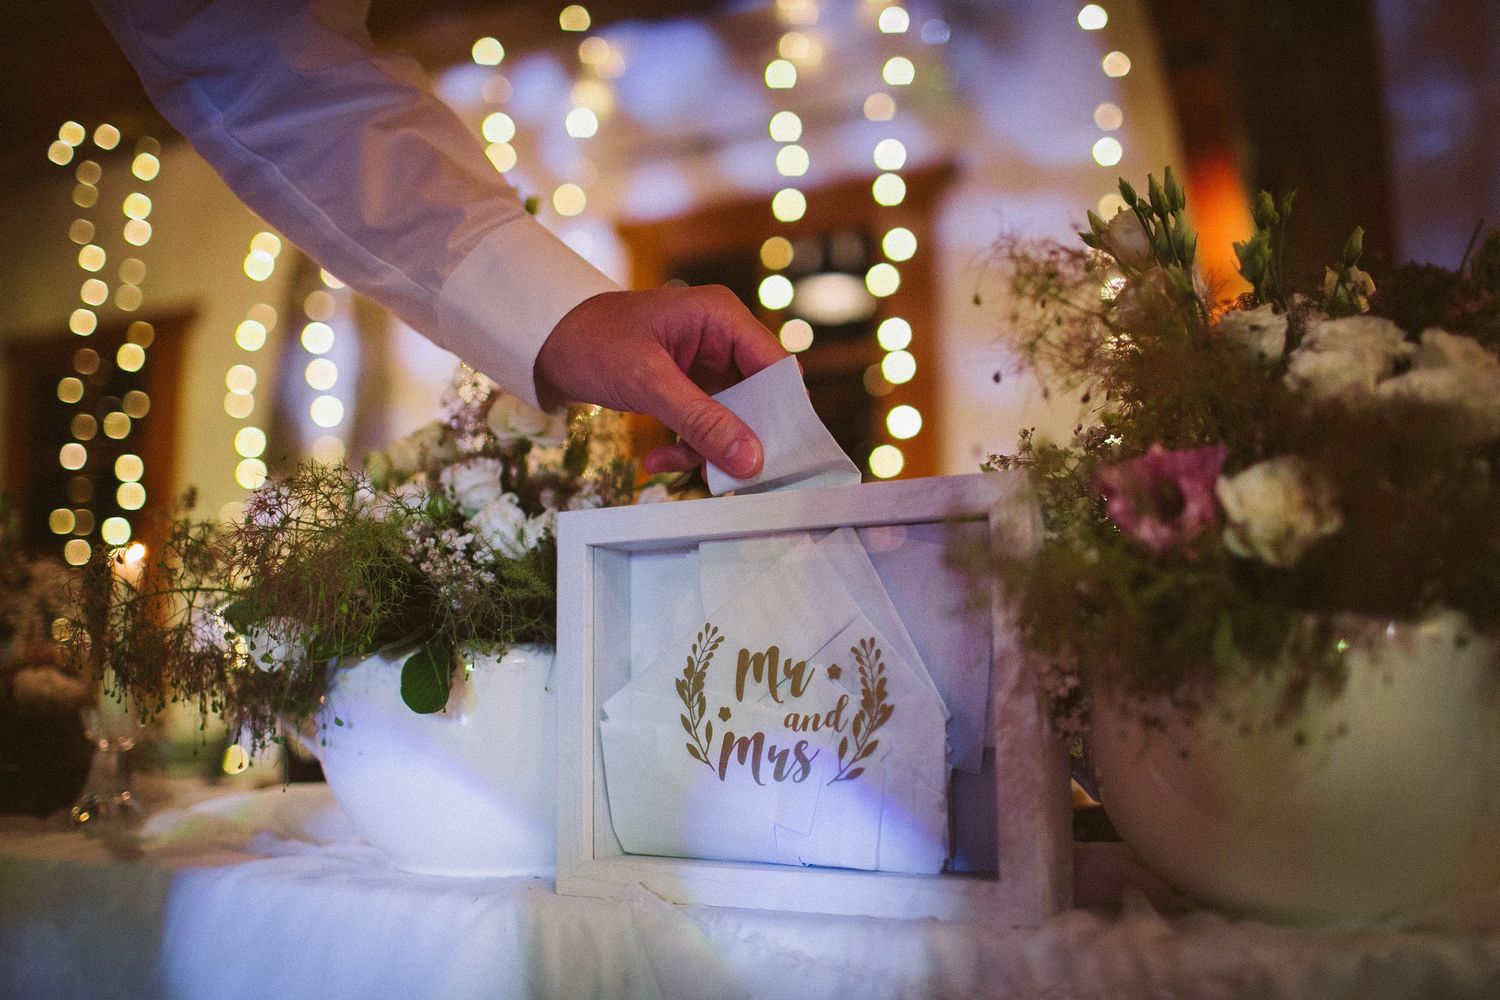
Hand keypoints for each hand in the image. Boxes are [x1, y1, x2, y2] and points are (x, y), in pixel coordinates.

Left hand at [535, 286, 786, 477]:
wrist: (543, 341)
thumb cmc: (592, 341)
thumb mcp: (648, 383)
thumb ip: (702, 421)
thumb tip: (751, 460)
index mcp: (721, 317)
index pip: (776, 366)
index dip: (782, 411)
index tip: (777, 454)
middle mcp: (720, 337)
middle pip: (756, 397)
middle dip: (738, 438)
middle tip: (726, 474)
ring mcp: (703, 363)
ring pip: (729, 418)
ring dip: (705, 448)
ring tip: (676, 467)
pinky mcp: (686, 385)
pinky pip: (702, 423)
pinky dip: (685, 446)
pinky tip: (656, 461)